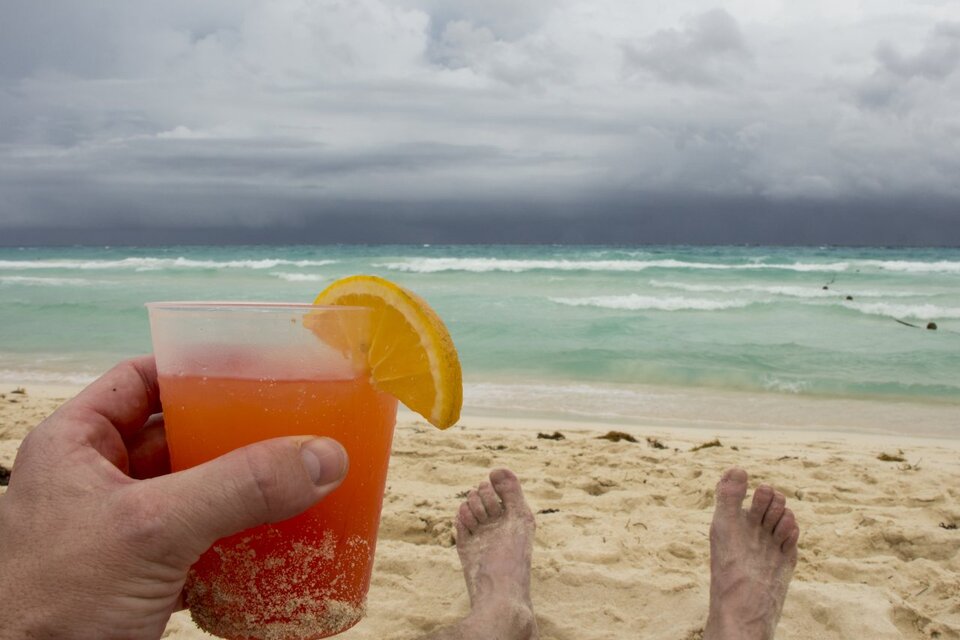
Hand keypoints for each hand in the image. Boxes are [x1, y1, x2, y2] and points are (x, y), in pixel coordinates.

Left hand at [0, 356, 348, 639]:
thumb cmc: (52, 606)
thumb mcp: (150, 530)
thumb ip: (238, 488)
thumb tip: (322, 456)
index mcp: (77, 446)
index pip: (141, 380)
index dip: (194, 370)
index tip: (254, 369)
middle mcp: (97, 482)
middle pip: (179, 437)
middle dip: (235, 434)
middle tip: (290, 424)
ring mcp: (120, 533)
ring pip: (195, 493)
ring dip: (243, 492)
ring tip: (296, 479)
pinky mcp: (140, 579)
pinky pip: (201, 545)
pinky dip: (237, 543)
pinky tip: (275, 542)